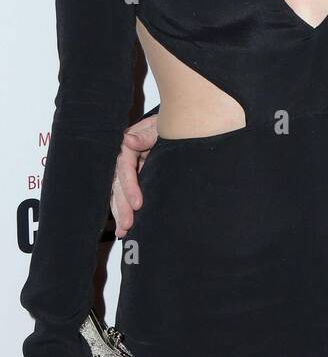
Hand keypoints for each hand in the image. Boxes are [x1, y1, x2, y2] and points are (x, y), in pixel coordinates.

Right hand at [111, 113, 158, 236]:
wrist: (180, 125)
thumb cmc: (170, 125)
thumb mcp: (160, 126)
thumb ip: (146, 135)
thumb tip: (127, 140)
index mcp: (129, 144)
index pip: (124, 167)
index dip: (129, 186)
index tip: (138, 203)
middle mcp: (124, 158)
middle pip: (118, 184)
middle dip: (122, 206)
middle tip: (127, 225)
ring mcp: (129, 170)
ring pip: (118, 193)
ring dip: (120, 212)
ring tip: (124, 231)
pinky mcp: (135, 179)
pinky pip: (125, 197)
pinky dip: (124, 212)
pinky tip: (124, 230)